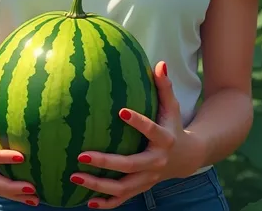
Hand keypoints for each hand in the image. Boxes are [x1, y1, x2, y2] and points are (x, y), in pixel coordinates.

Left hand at [69, 62, 204, 208]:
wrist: (187, 157)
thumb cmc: (172, 124)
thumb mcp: (172, 106)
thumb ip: (164, 87)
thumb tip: (160, 64)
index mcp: (164, 139)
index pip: (151, 129)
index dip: (138, 121)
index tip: (120, 111)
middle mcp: (156, 162)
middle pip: (130, 165)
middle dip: (105, 162)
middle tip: (81, 155)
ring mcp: (148, 178)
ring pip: (123, 187)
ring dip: (98, 185)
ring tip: (74, 177)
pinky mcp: (142, 188)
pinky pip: (123, 199)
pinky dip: (107, 203)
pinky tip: (87, 202)